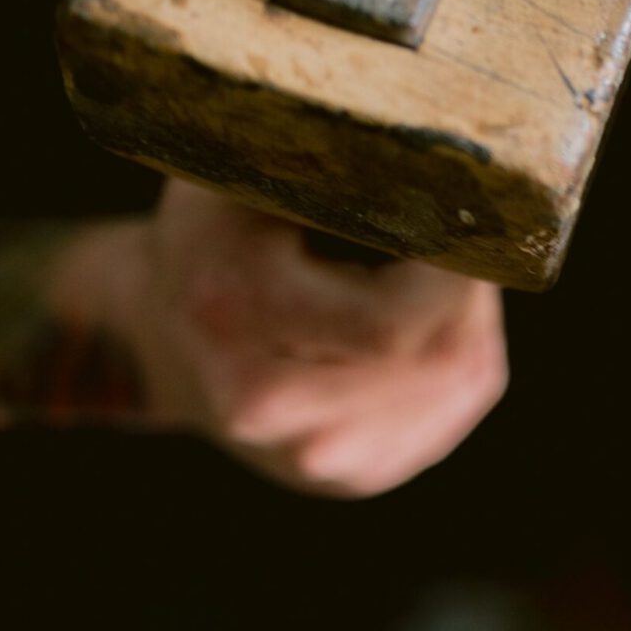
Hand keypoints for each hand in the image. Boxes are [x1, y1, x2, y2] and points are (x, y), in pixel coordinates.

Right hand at [51, 180, 506, 496]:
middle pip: (440, 360)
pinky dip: (458, 359)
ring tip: (430, 274)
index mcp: (233, 314)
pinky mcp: (349, 477)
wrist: (161, 324)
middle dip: (468, 289)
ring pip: (458, 386)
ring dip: (469, 318)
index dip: (451, 269)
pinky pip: (452, 410)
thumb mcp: (251, 164)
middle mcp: (265, 407)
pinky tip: (422, 323)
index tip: (461, 215)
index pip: (391, 324)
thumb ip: (334, 160)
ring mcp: (307, 458)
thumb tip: (445, 154)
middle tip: (456, 237)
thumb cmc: (219, 223)